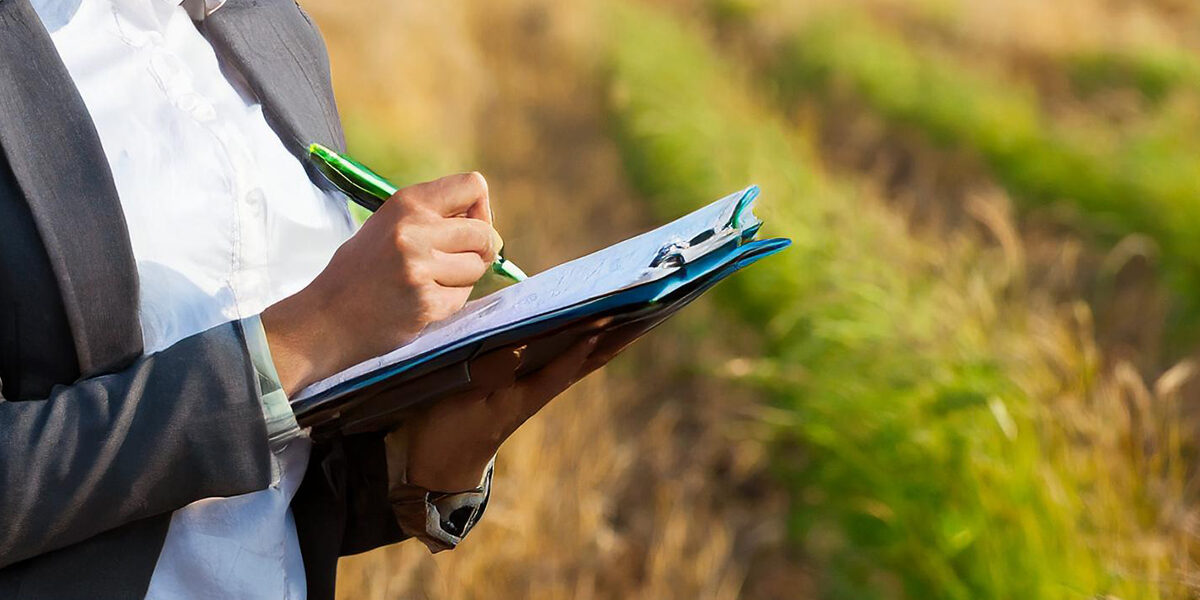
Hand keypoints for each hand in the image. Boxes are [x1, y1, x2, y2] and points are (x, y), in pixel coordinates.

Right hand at [262, 172, 501, 394]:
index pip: (472, 185)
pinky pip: (462, 297)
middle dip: (478, 250)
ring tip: (430, 281)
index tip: (468, 225)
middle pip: (484, 232)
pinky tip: (421, 300)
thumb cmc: (360, 271)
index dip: (480, 208)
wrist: (326, 318)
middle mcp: (414, 230)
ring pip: (478, 267)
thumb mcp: (389, 224)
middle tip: (454, 261)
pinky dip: (448, 301)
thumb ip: (433, 217)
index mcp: (406, 203)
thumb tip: (485, 221)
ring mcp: (420, 267)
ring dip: (463, 278)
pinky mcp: (426, 301)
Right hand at [402, 320, 645, 491]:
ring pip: (582, 360)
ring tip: (637, 314)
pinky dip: (584, 343)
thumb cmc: (449, 432)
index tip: (609, 315)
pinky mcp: (527, 386)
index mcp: (526, 395)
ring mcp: (536, 388)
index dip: (585, 340)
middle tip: (649, 310)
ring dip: (609, 338)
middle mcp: (539, 390)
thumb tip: (519, 347)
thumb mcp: (461, 403)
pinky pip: (565, 361)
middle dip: (617, 336)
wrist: (443, 465)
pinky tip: (594, 328)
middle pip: (588, 360)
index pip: (564, 364)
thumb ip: (488, 374)